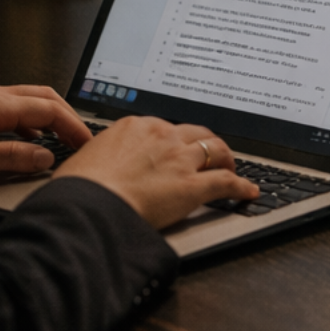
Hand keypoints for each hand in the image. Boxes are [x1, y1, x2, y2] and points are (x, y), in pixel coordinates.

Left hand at [0, 83, 92, 184]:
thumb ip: (13, 158)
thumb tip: (45, 158)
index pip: (47, 110)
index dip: (72, 127)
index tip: (87, 143)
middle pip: (43, 97)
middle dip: (67, 116)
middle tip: (82, 139)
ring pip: (27, 100)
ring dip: (49, 117)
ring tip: (62, 139)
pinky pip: (11, 107)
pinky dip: (29, 121)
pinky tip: (28, 141)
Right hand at [57, 115, 258, 228]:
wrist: (89, 204)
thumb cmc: (81, 186)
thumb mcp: (86, 157)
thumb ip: (103, 153)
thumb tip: (98, 160)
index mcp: (135, 126)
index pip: (165, 127)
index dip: (176, 139)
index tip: (177, 147)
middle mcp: (162, 136)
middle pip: (195, 133)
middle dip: (205, 143)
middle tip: (210, 154)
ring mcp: (179, 159)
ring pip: (215, 150)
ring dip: (226, 158)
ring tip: (230, 167)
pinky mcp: (192, 186)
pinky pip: (226, 182)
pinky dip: (241, 186)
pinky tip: (248, 190)